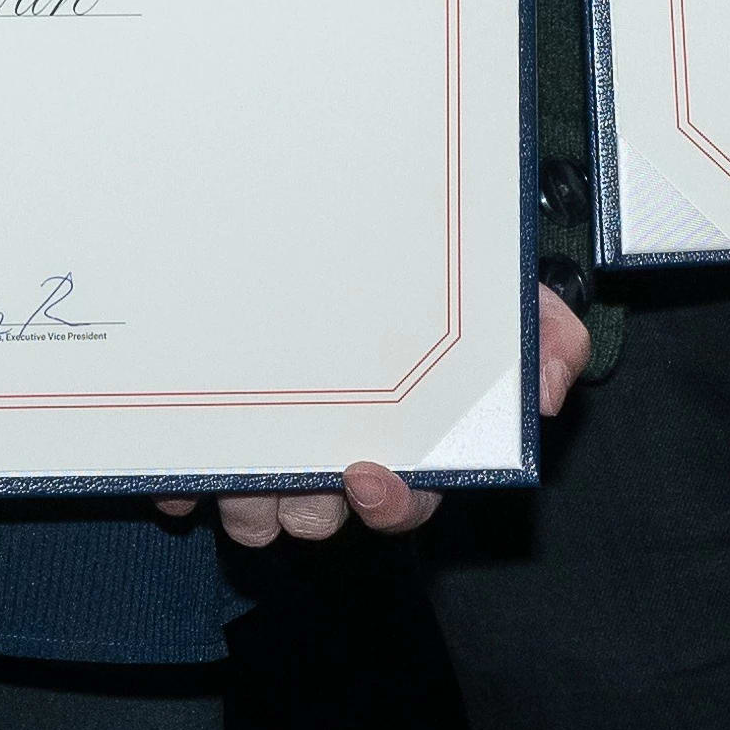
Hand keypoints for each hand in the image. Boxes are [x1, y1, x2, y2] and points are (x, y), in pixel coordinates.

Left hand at [162, 285, 587, 544]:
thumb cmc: (429, 279)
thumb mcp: (497, 293)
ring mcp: (271, 448)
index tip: (369, 474)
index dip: (391, 504)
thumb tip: (554, 385)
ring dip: (245, 501)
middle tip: (293, 477)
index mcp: (398, 440)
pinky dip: (180, 481)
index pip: (405, 501)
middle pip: (322, 516)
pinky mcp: (214, 436)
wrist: (343, 213)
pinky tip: (175, 466)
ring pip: (256, 511)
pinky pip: (190, 478)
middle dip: (307, 509)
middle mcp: (332, 452)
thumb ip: (546, 335)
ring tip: (236, 464)